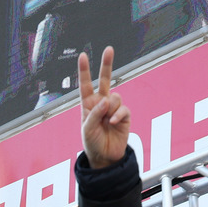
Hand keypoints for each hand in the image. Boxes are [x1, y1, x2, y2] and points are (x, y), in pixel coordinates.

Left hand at [78, 47, 129, 169]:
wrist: (105, 157)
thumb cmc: (92, 143)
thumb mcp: (87, 129)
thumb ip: (94, 114)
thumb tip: (106, 100)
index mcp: (88, 104)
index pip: (85, 85)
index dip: (84, 70)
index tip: (82, 56)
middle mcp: (101, 103)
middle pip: (105, 80)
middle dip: (107, 64)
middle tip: (109, 49)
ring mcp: (113, 108)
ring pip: (115, 97)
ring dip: (110, 108)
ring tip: (106, 121)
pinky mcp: (124, 115)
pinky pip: (122, 109)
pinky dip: (118, 115)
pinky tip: (113, 122)